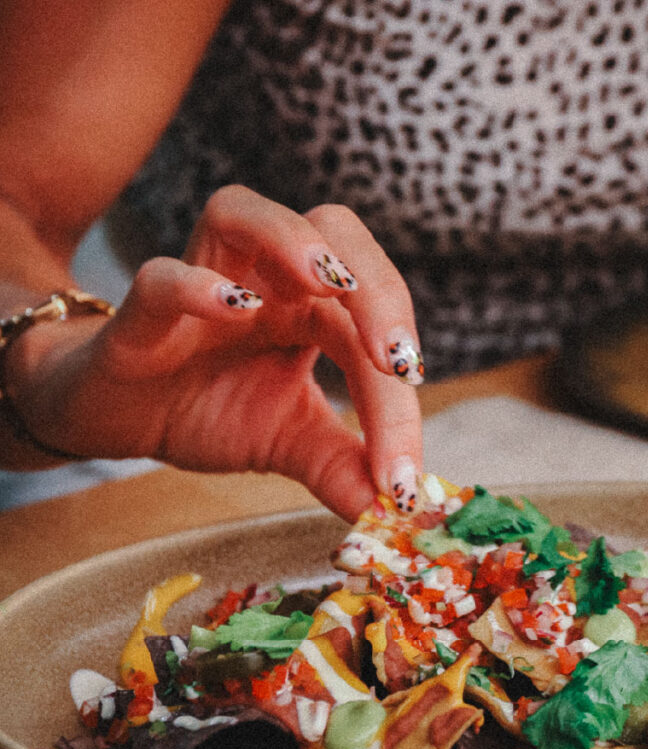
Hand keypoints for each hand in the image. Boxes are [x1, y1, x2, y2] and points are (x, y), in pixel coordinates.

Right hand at [9, 187, 424, 519]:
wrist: (119, 418)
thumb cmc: (207, 411)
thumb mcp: (290, 444)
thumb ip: (342, 467)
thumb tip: (397, 510)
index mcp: (312, 307)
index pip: (373, 325)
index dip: (397, 396)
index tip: (404, 475)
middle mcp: (265, 280)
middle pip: (334, 234)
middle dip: (380, 291)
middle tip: (400, 363)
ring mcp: (202, 283)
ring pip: (245, 215)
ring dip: (295, 241)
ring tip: (334, 286)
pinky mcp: (141, 313)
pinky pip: (161, 277)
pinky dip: (196, 288)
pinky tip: (233, 309)